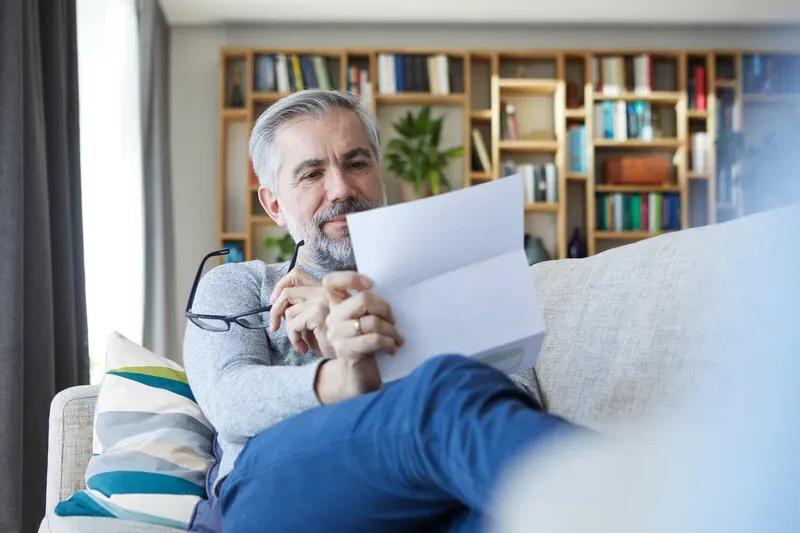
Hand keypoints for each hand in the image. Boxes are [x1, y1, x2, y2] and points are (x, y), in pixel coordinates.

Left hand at [269, 269, 331, 355]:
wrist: (353, 350)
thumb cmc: (336, 337)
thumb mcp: (320, 318)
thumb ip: (304, 307)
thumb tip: (279, 308)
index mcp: (325, 288)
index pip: (297, 274)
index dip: (281, 285)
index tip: (274, 300)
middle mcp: (324, 290)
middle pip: (287, 292)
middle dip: (276, 310)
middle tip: (275, 326)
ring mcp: (321, 300)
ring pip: (289, 313)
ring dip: (291, 332)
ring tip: (301, 342)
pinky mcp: (318, 314)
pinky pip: (293, 326)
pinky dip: (294, 339)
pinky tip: (304, 347)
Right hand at [314, 271, 403, 403]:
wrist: (359, 379)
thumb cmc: (368, 347)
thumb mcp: (367, 322)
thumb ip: (369, 307)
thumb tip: (393, 289)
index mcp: (337, 307)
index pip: (331, 281)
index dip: (351, 278)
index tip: (371, 284)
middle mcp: (332, 319)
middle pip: (362, 299)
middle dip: (385, 309)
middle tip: (393, 322)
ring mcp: (337, 335)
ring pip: (372, 321)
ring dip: (392, 331)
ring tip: (397, 339)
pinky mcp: (347, 351)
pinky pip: (374, 339)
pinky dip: (389, 343)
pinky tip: (392, 349)